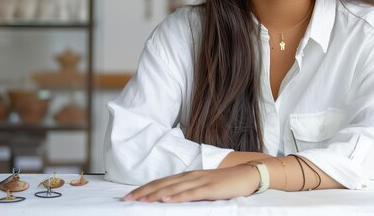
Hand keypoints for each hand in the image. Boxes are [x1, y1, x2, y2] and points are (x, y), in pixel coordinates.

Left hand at [123, 165, 259, 202]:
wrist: (247, 173)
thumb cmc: (225, 182)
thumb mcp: (203, 185)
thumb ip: (188, 189)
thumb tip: (170, 197)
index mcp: (187, 175)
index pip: (161, 181)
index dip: (145, 188)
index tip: (128, 195)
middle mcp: (190, 176)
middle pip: (162, 183)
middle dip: (143, 192)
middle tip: (126, 199)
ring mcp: (200, 181)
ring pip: (173, 188)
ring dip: (155, 194)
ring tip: (140, 200)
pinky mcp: (210, 188)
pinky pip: (191, 193)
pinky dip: (177, 197)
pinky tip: (166, 200)